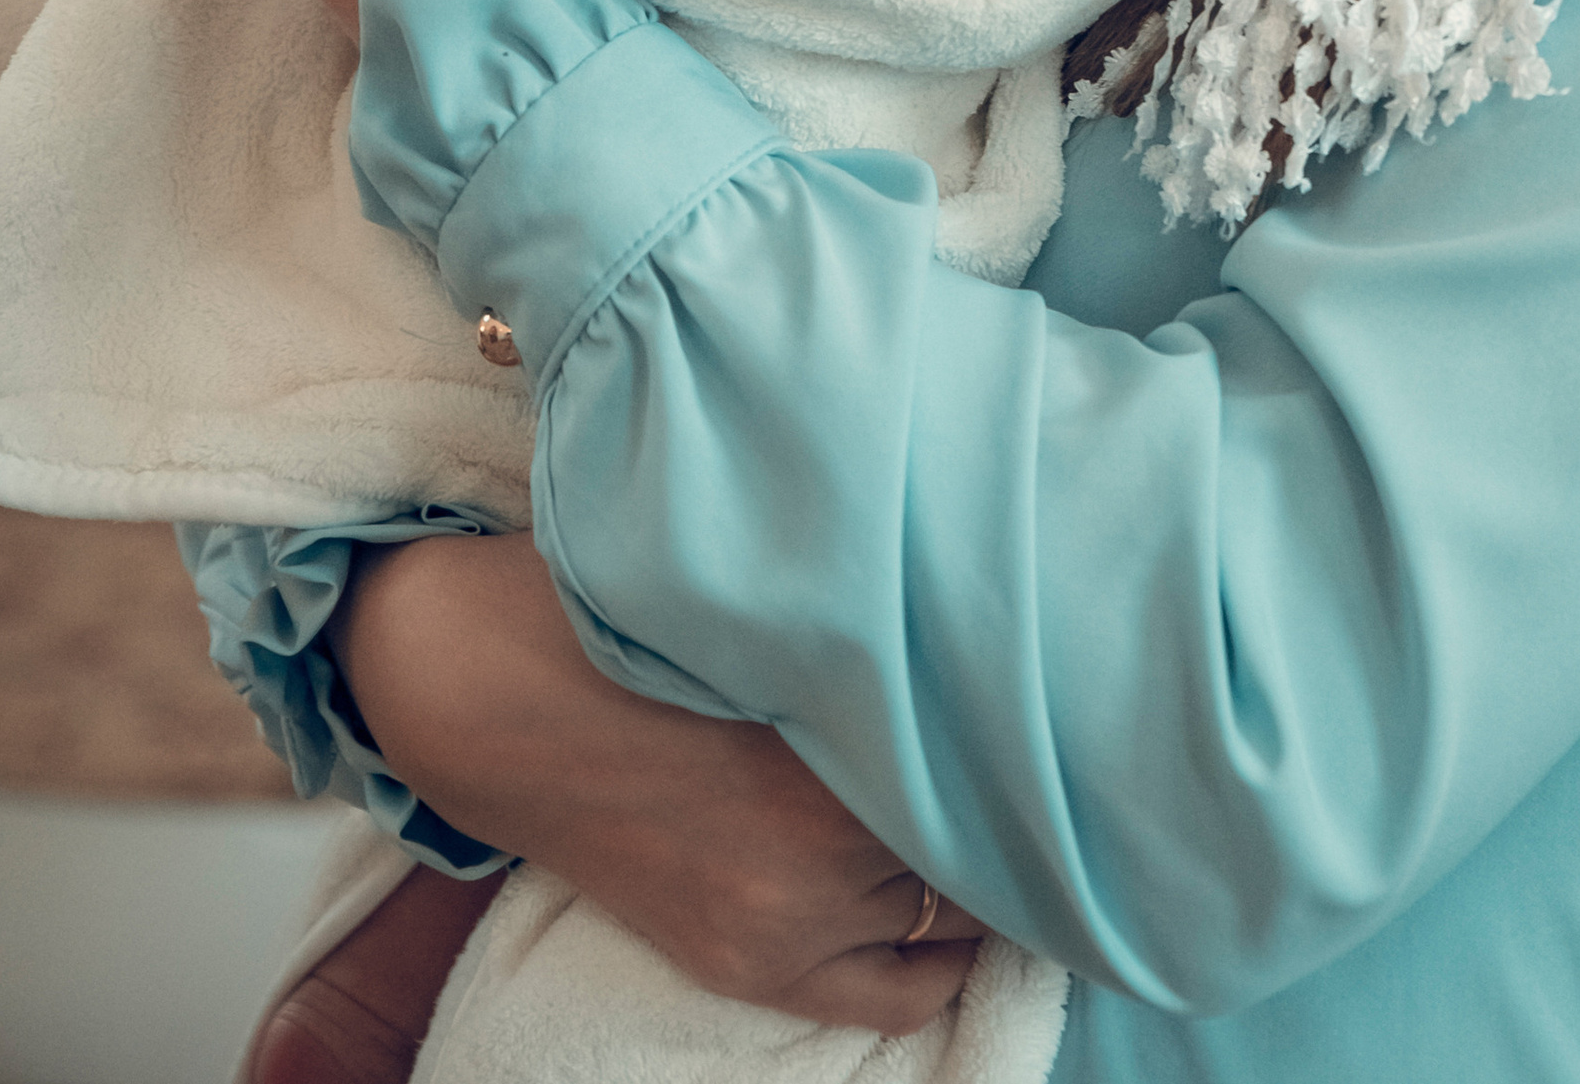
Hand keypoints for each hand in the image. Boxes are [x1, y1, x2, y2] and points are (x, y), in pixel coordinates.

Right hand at [331, 533, 985, 1032]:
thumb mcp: (780, 584)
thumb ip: (887, 611)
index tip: (1084, 697)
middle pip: (985, 833)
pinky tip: (966, 913)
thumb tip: (1005, 616)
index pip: (1003, 756)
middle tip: (1049, 756)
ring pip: (951, 909)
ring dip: (978, 862)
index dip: (1049, 727)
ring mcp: (788, 915)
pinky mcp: (749, 962)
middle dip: (1015, 791)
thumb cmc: (641, 601)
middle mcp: (828, 836)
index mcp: (844, 714)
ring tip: (1002, 811)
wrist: (495, 688)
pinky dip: (942, 956)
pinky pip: (897, 994)